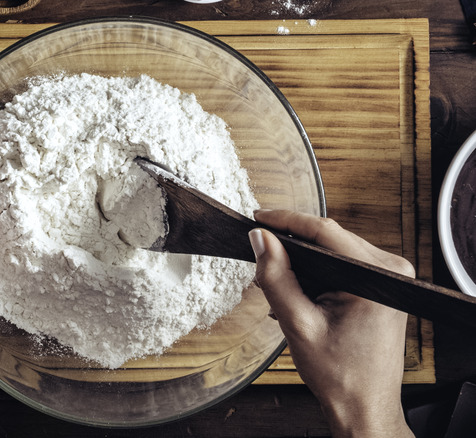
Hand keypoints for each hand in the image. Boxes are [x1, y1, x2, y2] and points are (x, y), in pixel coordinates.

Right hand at [249, 210, 413, 437]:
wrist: (364, 405)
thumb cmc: (339, 373)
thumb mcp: (297, 323)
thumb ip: (277, 277)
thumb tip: (261, 239)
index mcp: (376, 276)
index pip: (324, 230)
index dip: (286, 220)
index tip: (258, 218)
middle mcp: (391, 271)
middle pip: (330, 237)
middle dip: (292, 245)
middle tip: (260, 255)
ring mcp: (391, 277)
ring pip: (335, 248)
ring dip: (304, 259)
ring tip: (278, 278)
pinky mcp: (383, 285)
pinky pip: (344, 263)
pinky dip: (318, 270)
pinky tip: (300, 289)